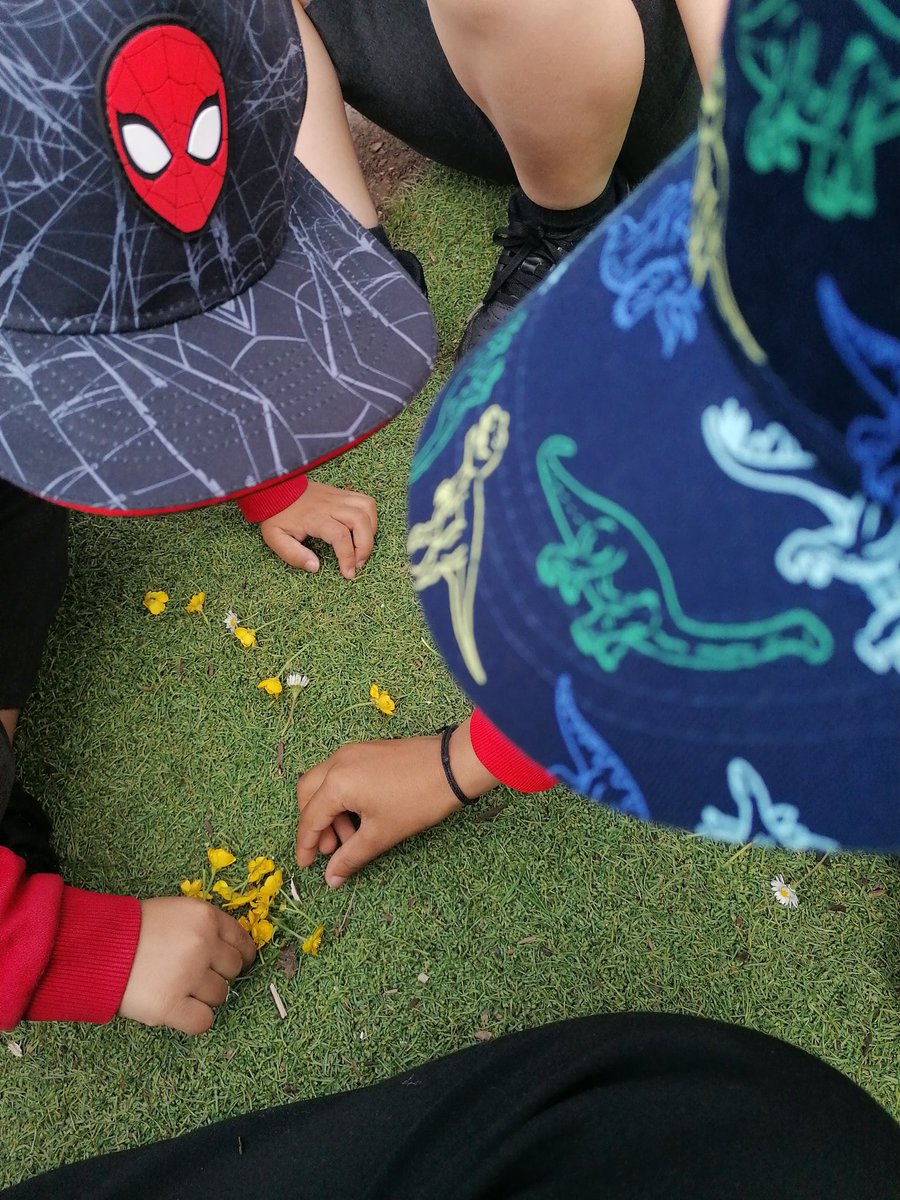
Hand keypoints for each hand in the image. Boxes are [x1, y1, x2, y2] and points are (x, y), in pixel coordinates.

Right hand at [118, 896, 255, 1034]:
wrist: (97, 947)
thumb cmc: (134, 929)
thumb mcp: (175, 911)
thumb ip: (203, 927)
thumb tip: (229, 950)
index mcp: (206, 917)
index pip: (242, 940)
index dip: (241, 954)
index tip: (237, 963)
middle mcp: (203, 944)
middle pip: (233, 969)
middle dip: (218, 974)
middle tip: (196, 976)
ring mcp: (188, 975)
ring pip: (221, 995)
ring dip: (205, 997)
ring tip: (179, 989)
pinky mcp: (170, 1005)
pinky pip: (203, 1021)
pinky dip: (196, 1020)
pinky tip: (182, 1011)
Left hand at [260, 481, 376, 579]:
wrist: (275, 488)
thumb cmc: (277, 515)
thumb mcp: (275, 539)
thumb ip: (294, 555)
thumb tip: (315, 566)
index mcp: (314, 517)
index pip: (340, 536)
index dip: (348, 557)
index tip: (348, 573)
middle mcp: (330, 505)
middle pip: (360, 521)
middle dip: (365, 546)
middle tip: (358, 563)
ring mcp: (338, 497)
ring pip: (367, 508)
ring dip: (371, 530)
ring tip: (362, 546)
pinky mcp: (342, 493)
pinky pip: (365, 501)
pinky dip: (370, 517)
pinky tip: (362, 531)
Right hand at [295, 721, 498, 887]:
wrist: (452, 767)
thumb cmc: (417, 800)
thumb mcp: (381, 834)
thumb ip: (351, 857)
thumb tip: (331, 878)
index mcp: (337, 782)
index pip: (310, 818)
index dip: (306, 845)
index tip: (306, 865)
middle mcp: (338, 761)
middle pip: (308, 794)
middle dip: (314, 823)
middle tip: (331, 848)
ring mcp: (352, 752)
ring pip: (325, 782)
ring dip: (330, 811)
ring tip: (353, 836)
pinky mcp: (367, 750)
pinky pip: (341, 773)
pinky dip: (342, 796)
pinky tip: (361, 815)